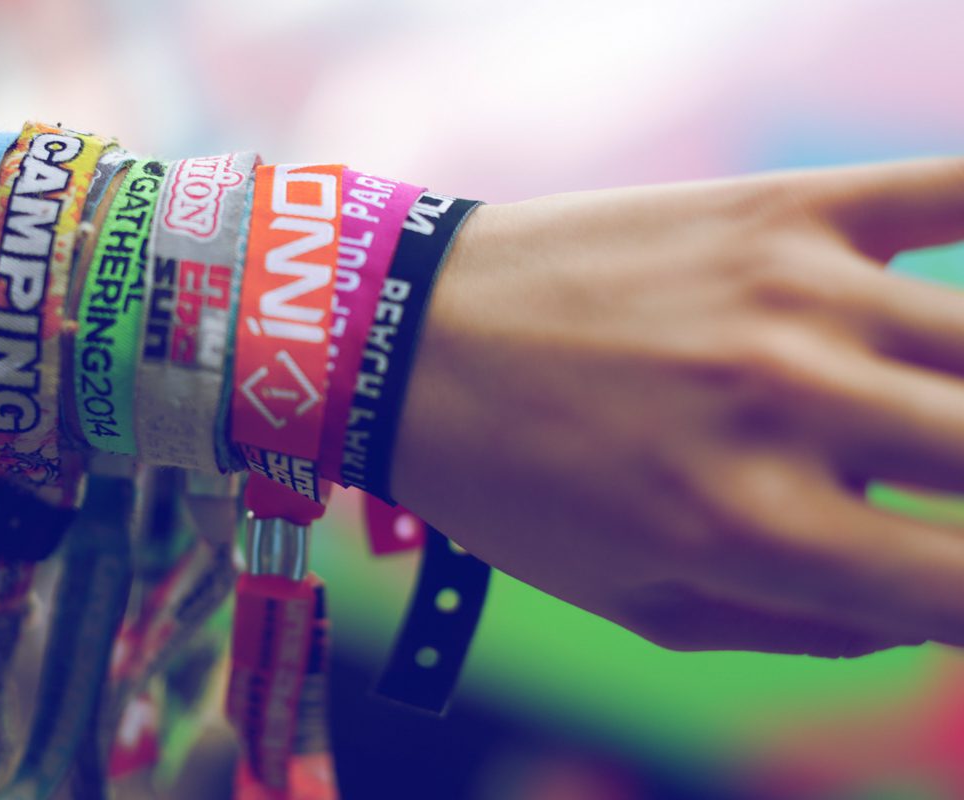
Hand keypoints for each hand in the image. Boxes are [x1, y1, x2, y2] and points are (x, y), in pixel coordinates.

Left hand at [392, 159, 963, 656]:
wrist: (412, 336)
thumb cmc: (512, 488)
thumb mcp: (633, 602)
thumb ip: (797, 625)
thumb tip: (920, 613)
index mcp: (752, 530)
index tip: (949, 582)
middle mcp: (791, 408)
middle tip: (931, 486)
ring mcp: (794, 295)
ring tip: (926, 416)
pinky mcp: (779, 209)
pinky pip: (953, 189)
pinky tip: (963, 279)